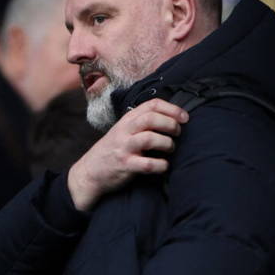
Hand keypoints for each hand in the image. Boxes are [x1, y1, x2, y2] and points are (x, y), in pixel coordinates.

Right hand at [67, 98, 188, 211]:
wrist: (90, 170)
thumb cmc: (113, 150)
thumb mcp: (124, 130)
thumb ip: (142, 122)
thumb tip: (172, 118)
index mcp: (128, 119)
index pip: (152, 104)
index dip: (172, 109)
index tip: (184, 118)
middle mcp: (125, 131)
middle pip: (151, 118)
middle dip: (170, 124)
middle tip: (177, 133)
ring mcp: (124, 148)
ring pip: (150, 139)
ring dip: (167, 144)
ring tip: (170, 149)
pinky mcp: (125, 165)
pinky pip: (147, 164)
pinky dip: (161, 165)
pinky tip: (164, 166)